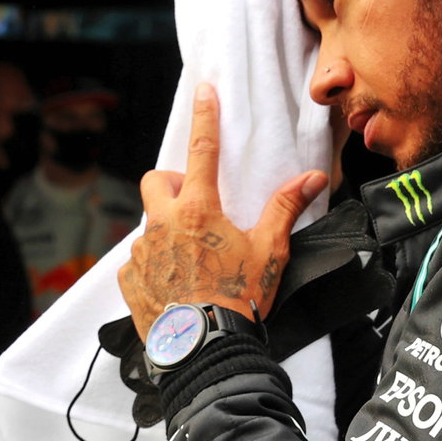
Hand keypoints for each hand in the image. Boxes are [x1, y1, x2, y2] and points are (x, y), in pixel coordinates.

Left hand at [118, 83, 328, 338]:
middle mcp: (162, 224)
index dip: (205, 116)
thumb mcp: (269, 251)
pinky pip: (137, 263)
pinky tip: (175, 286)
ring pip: (149, 225)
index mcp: (198, 210)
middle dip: (172, 186)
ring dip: (167, 233)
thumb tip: (312, 178)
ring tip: (193, 261)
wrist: (205, 350)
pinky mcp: (129, 280)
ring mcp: (142, 253)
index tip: (203, 91)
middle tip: (196, 208)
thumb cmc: (239, 299)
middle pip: (156, 181)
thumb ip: (285, 209)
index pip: (202, 150)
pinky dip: (154, 268)